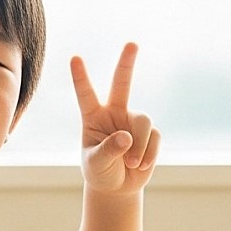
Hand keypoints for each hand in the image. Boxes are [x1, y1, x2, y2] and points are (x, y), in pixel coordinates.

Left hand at [73, 42, 159, 195]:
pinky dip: (149, 153)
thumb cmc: (100, 172)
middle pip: (122, 83)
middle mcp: (114, 113)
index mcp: (93, 117)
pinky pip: (155, 137)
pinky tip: (141, 165)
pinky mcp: (151, 133)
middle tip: (132, 43)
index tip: (75, 58)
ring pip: (144, 121)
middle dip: (126, 63)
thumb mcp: (96, 163)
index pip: (86, 94)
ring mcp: (133, 121)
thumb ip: (109, 149)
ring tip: (133, 163)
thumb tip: (128, 137)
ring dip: (140, 145)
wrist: (118, 187)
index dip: (81, 77)